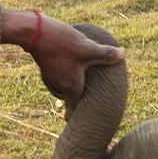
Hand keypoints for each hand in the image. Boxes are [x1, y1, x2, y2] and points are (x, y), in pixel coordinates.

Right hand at [1, 10, 123, 111]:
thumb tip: (122, 55)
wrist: (34, 32)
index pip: (74, 109)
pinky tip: (73, 67)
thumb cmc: (61, 44)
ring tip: (82, 87)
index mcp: (72, 87)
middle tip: (85, 109)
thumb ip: (105, 54)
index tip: (75, 126)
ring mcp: (53, 75)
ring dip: (72, 87)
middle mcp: (61, 85)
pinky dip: (67, 75)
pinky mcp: (49, 64)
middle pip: (71, 98)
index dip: (75, 119)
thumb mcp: (88, 48)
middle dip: (77, 103)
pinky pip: (61, 74)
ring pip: (65, 85)